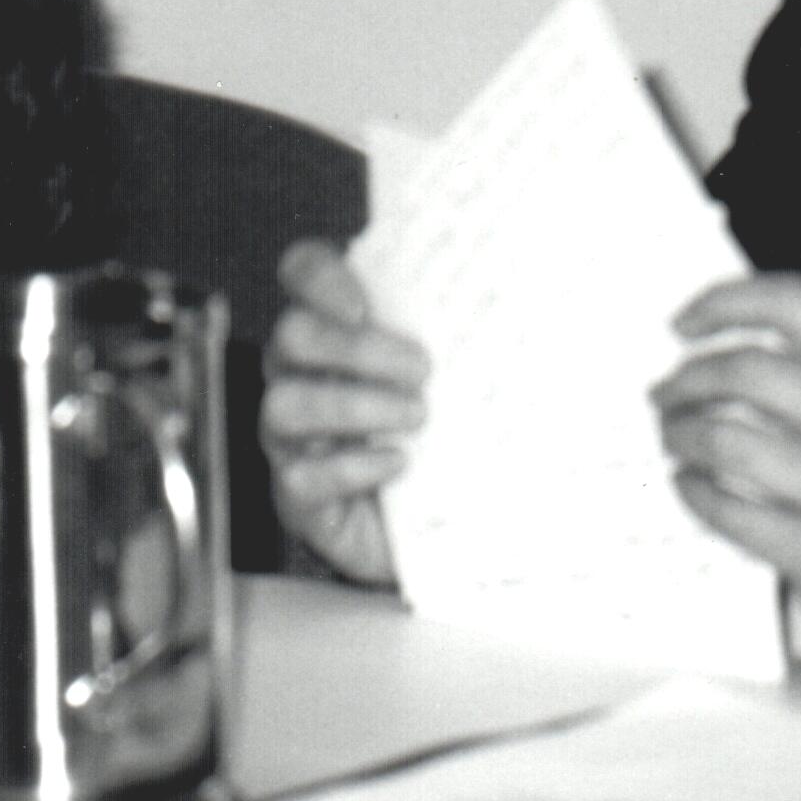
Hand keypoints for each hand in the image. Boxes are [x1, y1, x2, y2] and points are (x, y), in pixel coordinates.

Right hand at [259, 237, 425, 588]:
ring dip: (355, 406)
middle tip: (419, 370)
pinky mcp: (299, 495)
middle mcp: (298, 375)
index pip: (301, 274)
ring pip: (285, 404)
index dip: (320, 278)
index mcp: (332, 330)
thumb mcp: (451, 376)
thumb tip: (515, 300)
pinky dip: (354, 466)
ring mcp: (290, 437)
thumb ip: (457, 336)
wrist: (436, 525)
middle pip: (291, 335)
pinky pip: (302, 475)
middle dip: (356, 348)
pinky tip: (398, 464)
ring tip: (417, 417)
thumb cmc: (441, 435)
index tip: (364, 304)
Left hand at [649, 271, 800, 676]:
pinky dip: (693, 490)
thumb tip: (723, 337)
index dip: (722, 303)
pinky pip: (727, 510)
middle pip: (741, 371)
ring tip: (673, 437)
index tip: (682, 323)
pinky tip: (689, 483)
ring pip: (724, 439)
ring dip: (679, 433)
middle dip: (685, 379)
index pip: (790, 303)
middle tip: (664, 392)